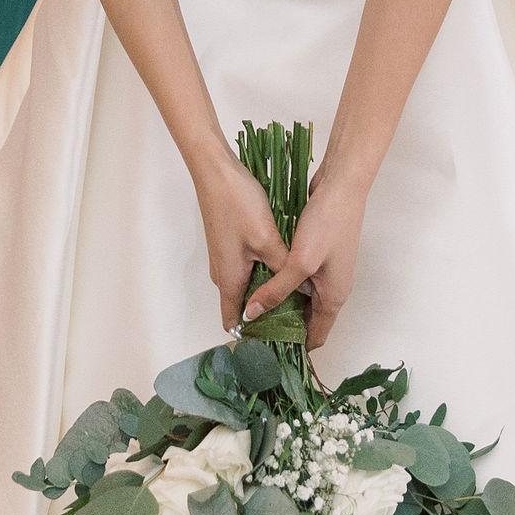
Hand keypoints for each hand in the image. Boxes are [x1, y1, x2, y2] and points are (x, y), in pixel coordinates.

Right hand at [191, 147, 298, 337]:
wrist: (216, 172)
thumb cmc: (238, 205)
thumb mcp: (267, 240)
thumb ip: (282, 270)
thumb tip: (299, 292)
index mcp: (229, 280)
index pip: (234, 322)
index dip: (253, 336)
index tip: (277, 343)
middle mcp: (223, 274)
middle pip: (242, 306)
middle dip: (266, 315)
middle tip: (296, 319)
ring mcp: (225, 258)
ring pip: (247, 285)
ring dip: (267, 292)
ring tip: (297, 296)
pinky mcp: (230, 244)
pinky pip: (247, 269)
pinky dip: (263, 274)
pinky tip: (285, 267)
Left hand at [251, 164, 369, 353]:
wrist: (343, 186)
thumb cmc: (327, 225)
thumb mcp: (299, 262)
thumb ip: (277, 290)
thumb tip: (252, 314)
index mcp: (334, 297)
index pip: (316, 336)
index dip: (295, 347)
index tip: (269, 350)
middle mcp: (333, 288)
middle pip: (309, 318)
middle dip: (285, 325)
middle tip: (255, 328)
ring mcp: (327, 270)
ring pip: (303, 297)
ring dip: (283, 302)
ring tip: (254, 306)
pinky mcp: (319, 254)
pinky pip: (301, 278)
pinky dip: (285, 283)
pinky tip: (265, 278)